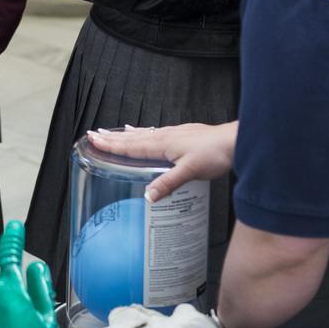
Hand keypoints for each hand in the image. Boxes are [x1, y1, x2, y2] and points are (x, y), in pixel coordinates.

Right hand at [87, 122, 236, 201]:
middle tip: (93, 134)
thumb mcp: (190, 171)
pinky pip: (155, 133)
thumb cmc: (215, 153)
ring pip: (142, 134)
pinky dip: (143, 132)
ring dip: (124, 134)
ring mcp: (173, 134)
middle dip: (111, 137)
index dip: (111, 145)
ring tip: (110, 132)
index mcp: (162, 144)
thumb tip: (147, 196)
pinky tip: (144, 131)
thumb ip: (168, 183)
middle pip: (132, 138)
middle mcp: (164, 137)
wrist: (235, 141)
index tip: (93, 141)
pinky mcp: (182, 135)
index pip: (130, 145)